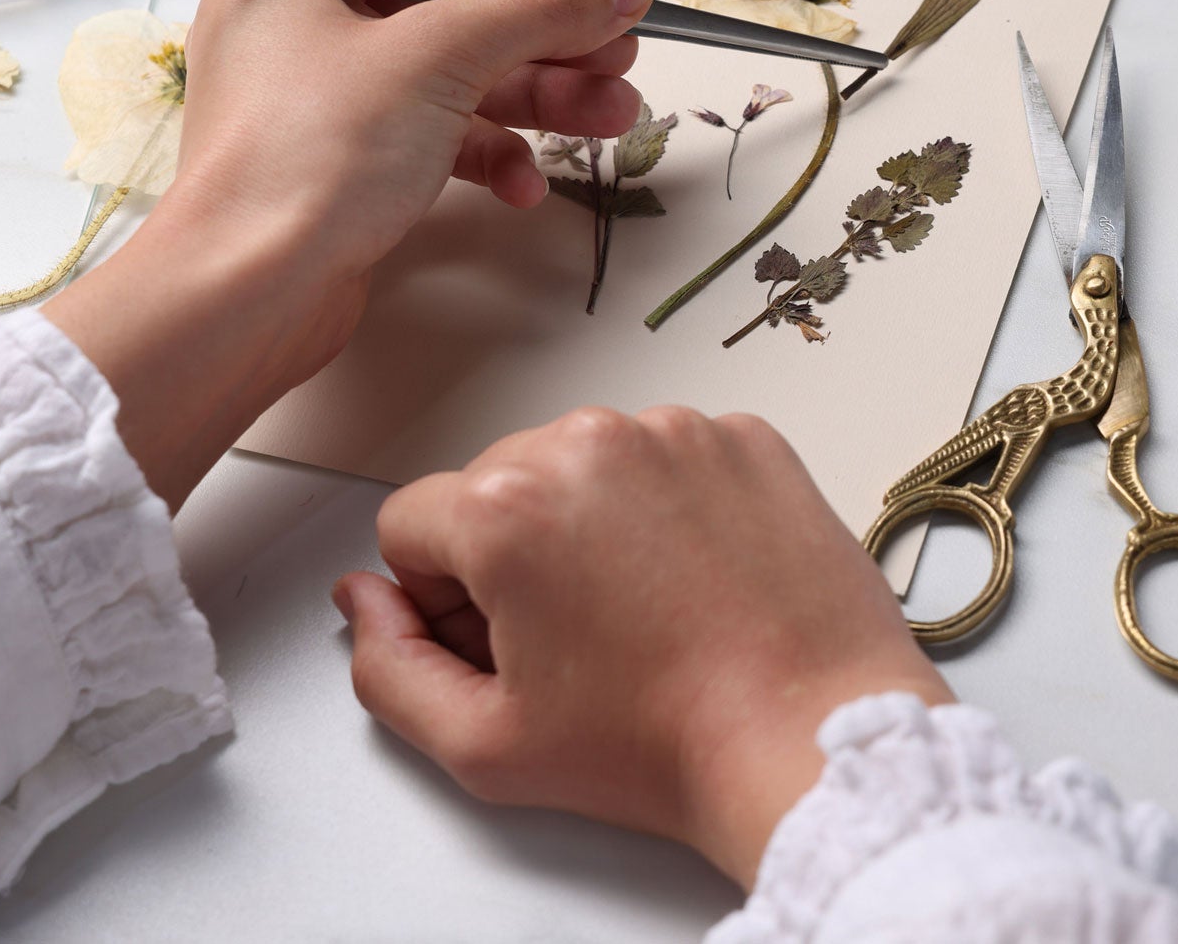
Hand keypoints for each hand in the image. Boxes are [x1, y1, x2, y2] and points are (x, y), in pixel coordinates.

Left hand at [47, 0, 652, 503]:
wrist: (243, 296)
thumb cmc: (309, 156)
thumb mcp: (437, 58)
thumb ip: (539, 7)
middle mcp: (304, 15)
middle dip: (542, 29)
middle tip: (618, 55)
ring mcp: (326, 93)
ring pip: (455, 69)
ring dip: (540, 92)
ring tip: (613, 117)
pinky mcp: (349, 161)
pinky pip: (435, 134)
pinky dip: (489, 152)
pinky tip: (526, 187)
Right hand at [334, 407, 952, 886]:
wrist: (811, 742)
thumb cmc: (667, 745)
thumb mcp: (486, 743)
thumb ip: (388, 668)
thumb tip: (367, 602)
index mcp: (508, 506)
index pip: (412, 521)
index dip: (440, 596)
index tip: (501, 639)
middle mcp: (588, 443)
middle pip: (497, 484)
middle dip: (516, 553)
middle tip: (577, 637)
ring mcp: (676, 432)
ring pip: (584, 465)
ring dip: (593, 522)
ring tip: (646, 610)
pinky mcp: (745, 438)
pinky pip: (668, 456)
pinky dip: (671, 505)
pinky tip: (697, 578)